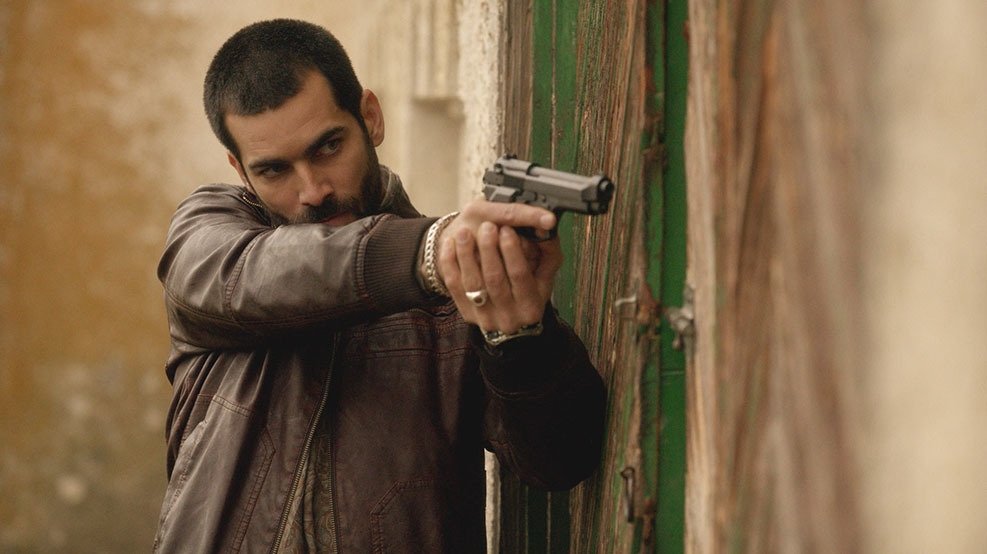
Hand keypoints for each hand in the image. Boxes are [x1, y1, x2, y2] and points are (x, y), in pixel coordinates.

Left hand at [436, 199, 561, 332]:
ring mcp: (486, 318)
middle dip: (489, 249)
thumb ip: (548, 248)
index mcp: (531, 306)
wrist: (504, 305)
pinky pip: (453, 286)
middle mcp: (509, 317)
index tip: (507, 229)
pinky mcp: (467, 313)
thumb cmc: (525, 281)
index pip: (520, 275)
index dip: (512, 251)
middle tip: (487, 227)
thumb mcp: (543, 270)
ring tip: (465, 232)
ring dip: (466, 253)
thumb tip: (547, 224)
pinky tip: (451, 244)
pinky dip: (450, 263)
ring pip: (472, 283)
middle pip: (494, 279)